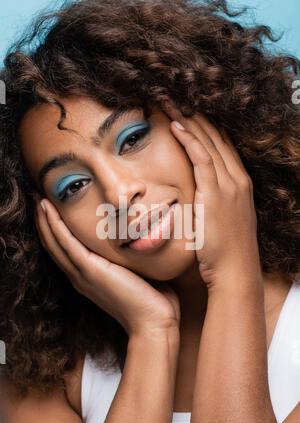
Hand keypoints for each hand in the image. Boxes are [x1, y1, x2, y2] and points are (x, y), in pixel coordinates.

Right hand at [34, 198, 180, 338]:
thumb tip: (142, 241)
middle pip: (54, 246)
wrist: (154, 323)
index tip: (53, 211)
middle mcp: (81, 277)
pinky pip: (66, 243)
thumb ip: (131, 260)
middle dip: (45, 223)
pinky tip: (48, 209)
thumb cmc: (152, 302)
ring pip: (55, 242)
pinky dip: (54, 225)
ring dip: (45, 220)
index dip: (56, 232)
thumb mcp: (137, 275)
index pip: (66, 251)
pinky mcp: (90, 270)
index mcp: (90, 279)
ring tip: (38, 199)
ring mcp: (83, 274)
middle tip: (38, 200)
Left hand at [162, 100, 260, 288]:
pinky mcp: (216, 194)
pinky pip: (202, 158)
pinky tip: (177, 125)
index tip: (190, 110)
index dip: (206, 126)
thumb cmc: (225, 252)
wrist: (235, 272)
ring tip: (172, 101)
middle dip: (197, 115)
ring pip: (209, 142)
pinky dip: (190, 139)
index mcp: (239, 184)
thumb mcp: (222, 221)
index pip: (222, 146)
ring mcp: (229, 185)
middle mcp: (237, 179)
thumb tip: (196, 198)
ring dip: (190, 119)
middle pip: (217, 138)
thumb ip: (211, 203)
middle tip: (178, 96)